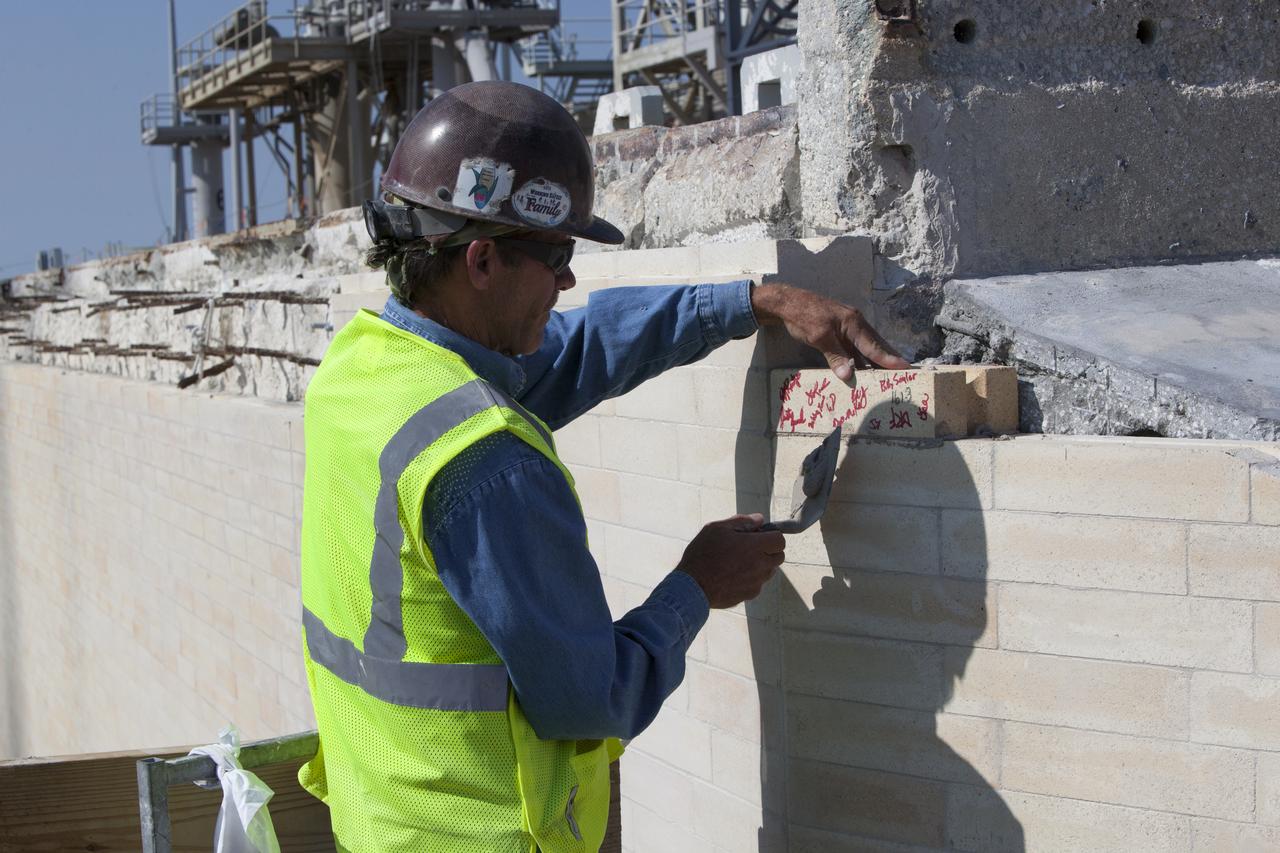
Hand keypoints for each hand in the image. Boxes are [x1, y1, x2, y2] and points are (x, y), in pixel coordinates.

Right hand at [676, 514, 784, 608]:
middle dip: (769, 550)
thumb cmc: (702, 554)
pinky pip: (758, 584)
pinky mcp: (750, 594)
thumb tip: (759, 520)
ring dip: (761, 565)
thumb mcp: (716, 529)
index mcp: (754, 546)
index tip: (759, 536)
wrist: (692, 586)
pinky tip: (733, 576)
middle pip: (779, 556)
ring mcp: (757, 582)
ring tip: (739, 562)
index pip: (780, 540)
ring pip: (769, 571)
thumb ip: (741, 522)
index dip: (771, 536)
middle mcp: (760, 565)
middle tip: (750, 548)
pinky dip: (751, 579)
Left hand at [751, 283, 910, 380]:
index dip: (888, 359)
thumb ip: (835, 356)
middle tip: (907, 373)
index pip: (874, 346)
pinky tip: (866, 369)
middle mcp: (856, 324)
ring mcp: (849, 327)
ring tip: (891, 374)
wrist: (788, 302)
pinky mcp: (841, 332)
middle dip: (890, 359)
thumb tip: (848, 375)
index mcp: (853, 323)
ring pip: (867, 347)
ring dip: (878, 361)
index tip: (905, 368)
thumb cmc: (803, 315)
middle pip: (876, 346)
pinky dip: (863, 359)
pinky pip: (857, 348)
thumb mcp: (819, 337)